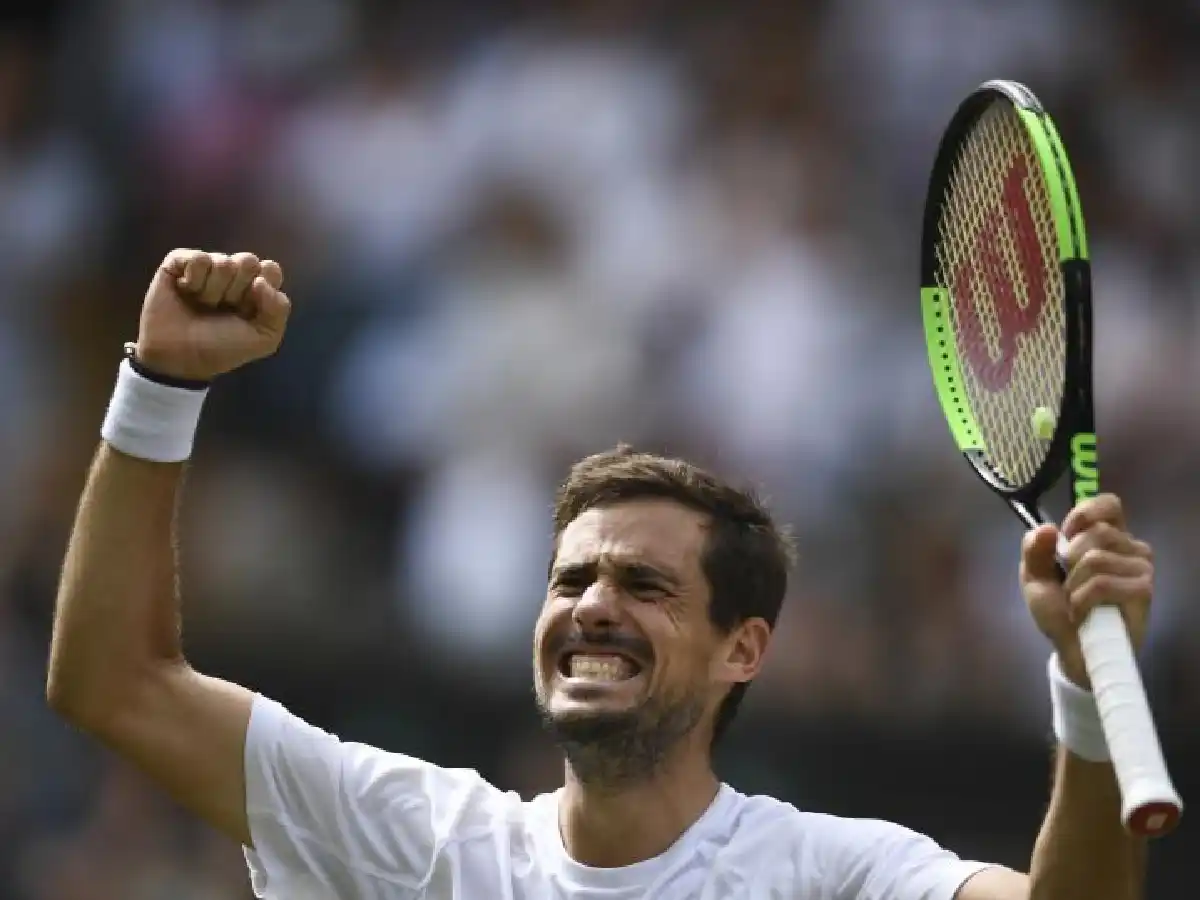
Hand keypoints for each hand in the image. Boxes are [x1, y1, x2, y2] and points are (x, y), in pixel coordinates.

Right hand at [134, 249, 291, 381]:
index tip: (249, 308)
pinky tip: (186, 292)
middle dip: (237, 289)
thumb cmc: (222, 348)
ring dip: (213, 291)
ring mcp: (207, 267)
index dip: (262, 289)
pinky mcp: (179, 262)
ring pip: (223, 262)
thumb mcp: (263, 339)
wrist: (179, 356)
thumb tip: (261, 281)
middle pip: (248, 261)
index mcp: (256, 288)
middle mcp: (233, 274)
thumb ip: (279, 309)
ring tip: (202, 305)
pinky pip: (198, 258)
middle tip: (223, 308)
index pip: (271, 269)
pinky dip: (194, 280)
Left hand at [1020, 494, 1153, 689]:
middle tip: (1068, 584)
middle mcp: (1130, 546)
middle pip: (1095, 533)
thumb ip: (1034, 549)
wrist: (1072, 648)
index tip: (1066, 536)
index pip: (1108, 504)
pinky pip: (1102, 584)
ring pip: (1095, 559)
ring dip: (1073, 586)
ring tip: (1076, 601)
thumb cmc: (1058, 608)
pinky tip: (1084, 613)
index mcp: (1107, 535)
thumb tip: (1047, 528)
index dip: (1084, 515)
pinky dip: (1082, 601)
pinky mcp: (1143, 591)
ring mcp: (1141, 568)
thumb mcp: (1034, 576)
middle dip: (1069, 560)